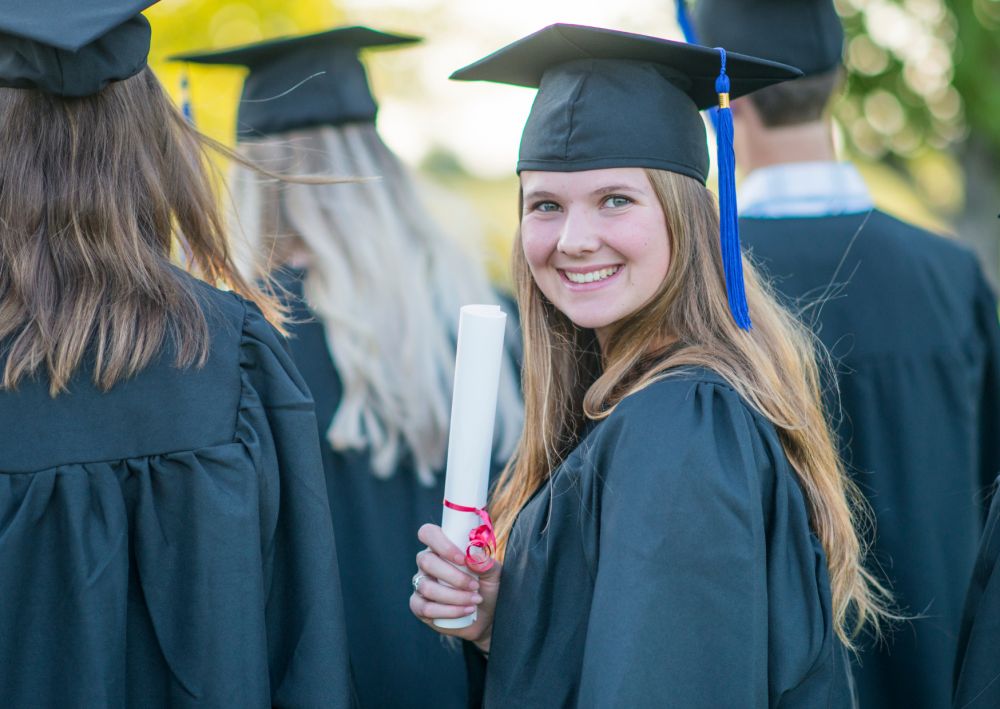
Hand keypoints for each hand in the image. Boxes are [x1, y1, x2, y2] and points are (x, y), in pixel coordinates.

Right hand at [409, 523, 500, 653]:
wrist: (487, 615)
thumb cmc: (487, 588)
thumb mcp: (492, 573)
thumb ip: (485, 561)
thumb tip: (473, 555)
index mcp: (441, 548)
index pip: (428, 533)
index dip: (442, 544)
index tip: (463, 559)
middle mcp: (427, 563)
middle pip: (426, 561)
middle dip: (454, 576)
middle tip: (475, 585)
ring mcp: (420, 584)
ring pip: (427, 587)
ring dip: (455, 596)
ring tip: (475, 600)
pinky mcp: (418, 606)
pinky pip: (425, 608)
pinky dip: (449, 611)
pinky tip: (466, 611)